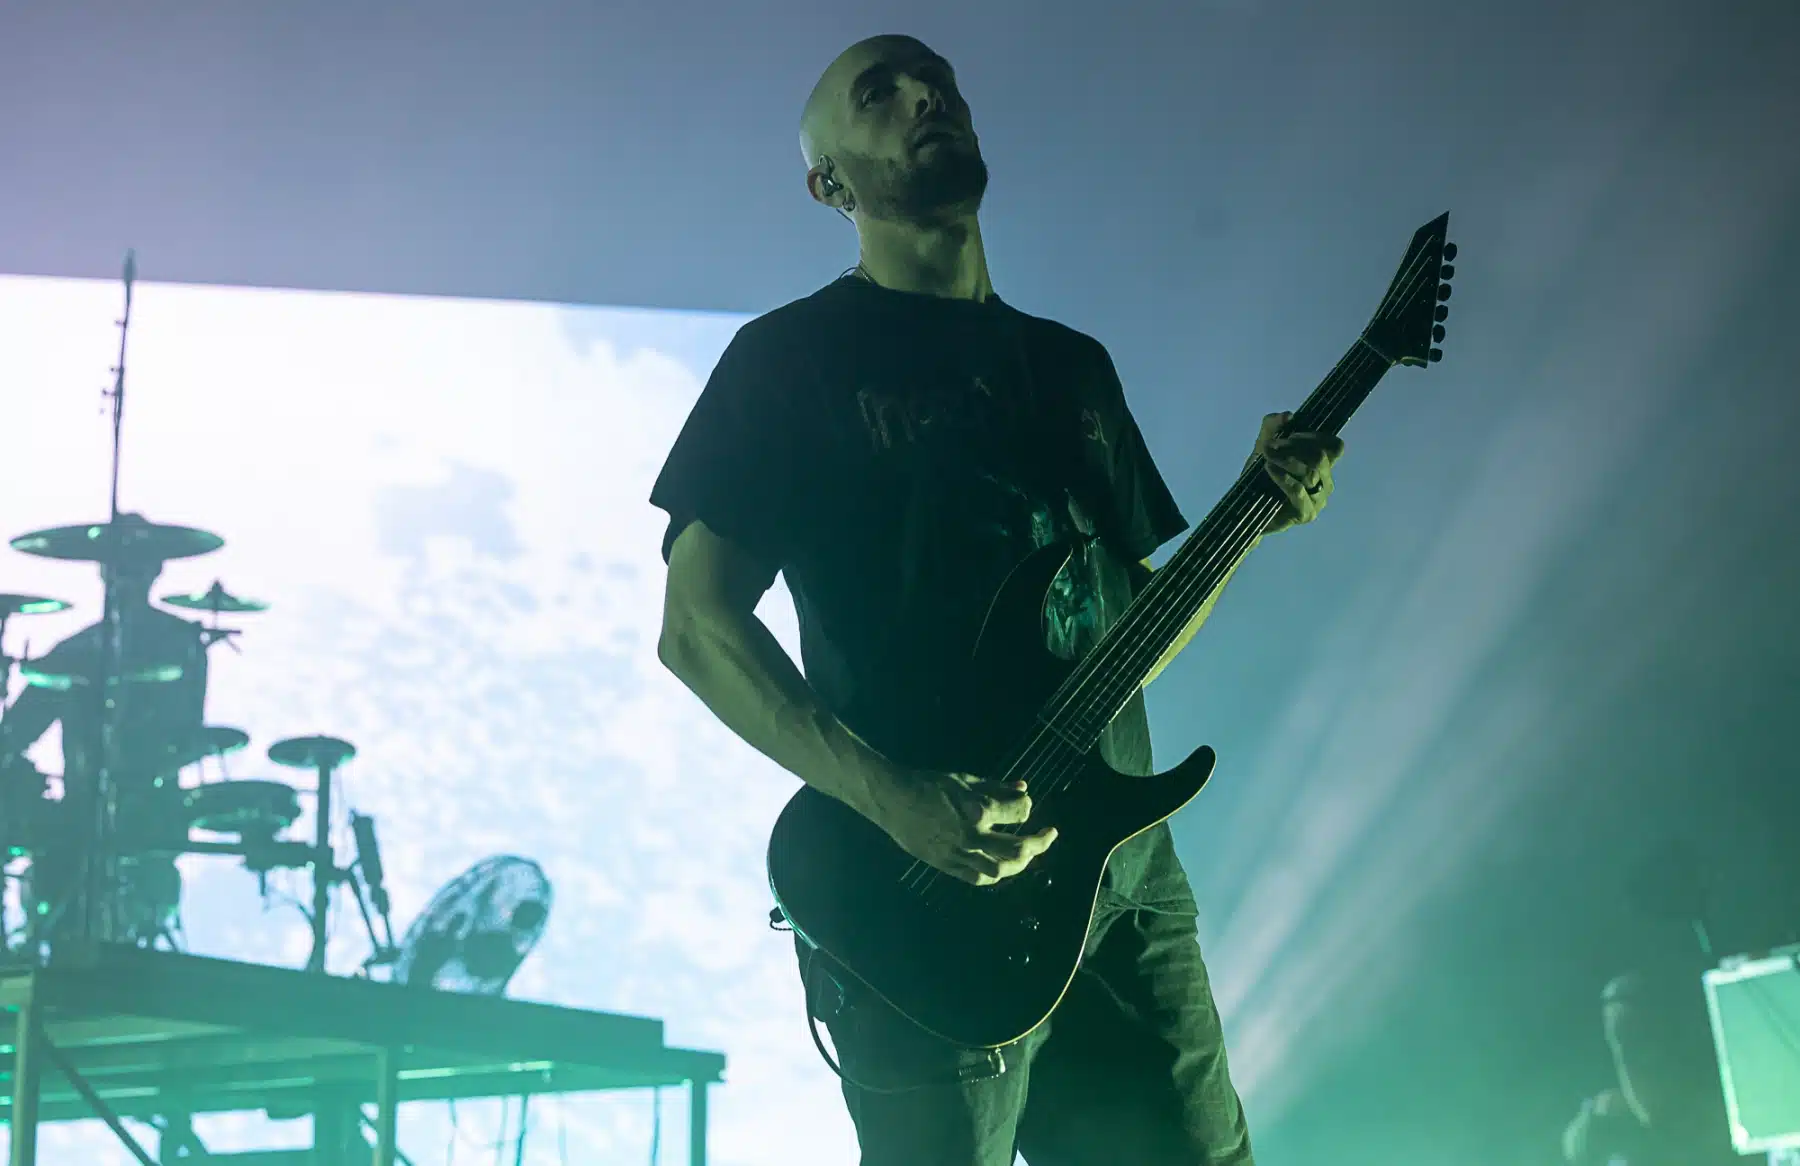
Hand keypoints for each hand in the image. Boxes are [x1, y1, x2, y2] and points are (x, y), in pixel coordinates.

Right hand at [867, 768, 1058, 885]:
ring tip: (1029, 854)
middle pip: (1018, 848)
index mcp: (978, 809)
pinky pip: (978, 878)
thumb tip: (1023, 787)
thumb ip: (997, 787)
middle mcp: (973, 835)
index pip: (1019, 812)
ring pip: (1001, 869)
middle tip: (1050, 835)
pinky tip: (1003, 866)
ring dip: (1020, 863)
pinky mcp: (947, 865)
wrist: (893, 800)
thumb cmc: (929, 785)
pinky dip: (995, 874)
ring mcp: (960, 854)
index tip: (1027, 804)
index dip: (1028, 807)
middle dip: (1040, 843)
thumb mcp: (965, 779)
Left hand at [1248, 411, 1344, 533]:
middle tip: (1270, 446)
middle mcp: (1324, 481)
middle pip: (1320, 458)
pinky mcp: (1307, 514)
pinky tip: (1270, 470)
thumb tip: (1288, 416)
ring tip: (1267, 458)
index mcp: (1321, 464)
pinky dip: (1284, 478)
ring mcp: (1317, 499)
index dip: (1315, 437)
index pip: (1334, 446)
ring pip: (1310, 474)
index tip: (1290, 434)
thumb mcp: (1263, 447)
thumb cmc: (1259, 478)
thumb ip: (1272, 427)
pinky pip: (1300, 492)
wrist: (1244, 509)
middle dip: (1294, 448)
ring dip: (1286, 461)